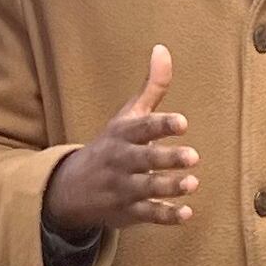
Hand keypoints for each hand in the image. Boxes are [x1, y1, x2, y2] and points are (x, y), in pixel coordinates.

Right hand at [42, 46, 197, 234]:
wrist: (71, 188)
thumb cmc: (111, 145)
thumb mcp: (127, 116)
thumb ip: (151, 87)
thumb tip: (163, 48)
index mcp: (123, 135)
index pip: (142, 128)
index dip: (161, 125)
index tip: (182, 122)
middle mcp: (122, 161)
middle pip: (144, 159)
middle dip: (167, 159)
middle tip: (194, 157)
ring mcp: (123, 188)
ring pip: (147, 188)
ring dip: (169, 187)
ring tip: (192, 183)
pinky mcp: (128, 211)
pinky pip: (147, 215)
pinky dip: (165, 216)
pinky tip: (186, 214)